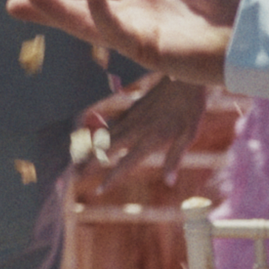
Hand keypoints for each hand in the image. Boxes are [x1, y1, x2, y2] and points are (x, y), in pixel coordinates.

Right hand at [6, 0, 253, 85]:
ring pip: (88, 23)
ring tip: (23, 2)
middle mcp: (140, 13)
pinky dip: (101, 16)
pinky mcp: (150, 50)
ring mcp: (142, 33)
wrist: (264, 19)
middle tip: (14, 4)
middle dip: (49, 7)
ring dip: (56, 14)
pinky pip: (117, 32)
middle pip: (83, 10)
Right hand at [86, 76, 210, 190]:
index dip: (112, 178)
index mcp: (150, 139)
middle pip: (107, 149)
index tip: (99, 190)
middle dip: (91, 163)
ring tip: (81, 159)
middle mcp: (136, 130)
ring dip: (93, 148)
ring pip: (107, 135)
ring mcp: (132, 117)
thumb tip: (169, 182)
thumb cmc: (191, 108)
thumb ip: (175, 158)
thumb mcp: (189, 135)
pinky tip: (100, 138)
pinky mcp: (132, 108)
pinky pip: (114, 124)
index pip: (125, 163)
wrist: (183, 77)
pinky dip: (104, 133)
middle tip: (77, 175)